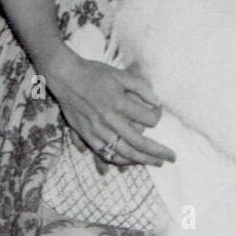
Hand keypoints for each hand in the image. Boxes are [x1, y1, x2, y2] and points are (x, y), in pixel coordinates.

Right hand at [46, 53, 174, 166]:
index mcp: (119, 103)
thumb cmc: (93, 73)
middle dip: (158, 152)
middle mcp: (108, 119)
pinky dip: (118, 159)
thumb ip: (142, 87)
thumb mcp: (120, 74)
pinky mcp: (85, 133)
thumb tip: (158, 102)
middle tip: (171, 157)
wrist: (64, 76)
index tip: (158, 113)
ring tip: (155, 162)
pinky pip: (103, 152)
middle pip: (139, 143)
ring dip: (141, 160)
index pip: (149, 119)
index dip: (158, 117)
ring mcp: (96, 128)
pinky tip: (129, 161)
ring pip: (122, 152)